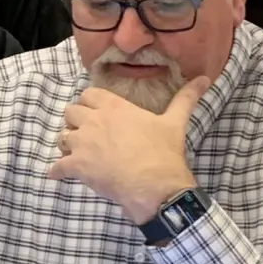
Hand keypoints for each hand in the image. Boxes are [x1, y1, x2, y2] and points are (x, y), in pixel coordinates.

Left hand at [47, 77, 208, 223]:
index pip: (88, 94)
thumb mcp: (175, 122)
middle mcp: (94, 121)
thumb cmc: (163, 152)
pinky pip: (56, 167)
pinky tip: (58, 174)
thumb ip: (185, 98)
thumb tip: (205, 78)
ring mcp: (82, 144)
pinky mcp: (76, 166)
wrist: (154, 185)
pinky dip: (57, 171)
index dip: (90, 103)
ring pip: (62, 137)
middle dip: (76, 121)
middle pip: (70, 112)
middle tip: (87, 133)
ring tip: (77, 152)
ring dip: (67, 144)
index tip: (96, 112)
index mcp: (114, 107)